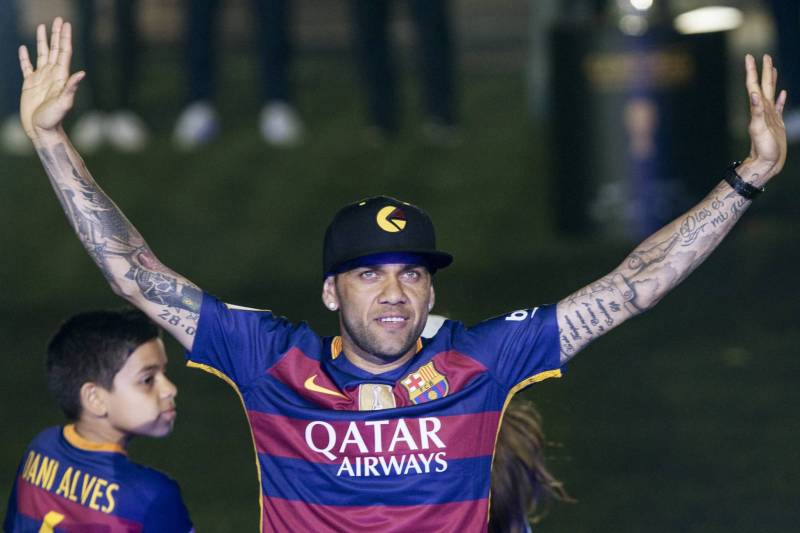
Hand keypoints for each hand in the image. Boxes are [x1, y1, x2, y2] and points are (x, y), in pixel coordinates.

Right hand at [18, 18, 84, 141]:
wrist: (41, 130)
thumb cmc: (53, 119)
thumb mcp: (64, 103)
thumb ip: (71, 88)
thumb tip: (82, 73)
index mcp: (60, 76)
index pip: (64, 52)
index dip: (65, 37)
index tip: (66, 24)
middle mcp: (51, 75)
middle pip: (54, 49)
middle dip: (56, 34)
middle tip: (58, 19)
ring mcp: (40, 78)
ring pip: (41, 54)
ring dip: (42, 41)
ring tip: (42, 27)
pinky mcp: (29, 84)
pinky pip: (26, 66)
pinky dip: (25, 57)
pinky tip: (24, 48)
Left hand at [743, 54, 787, 181]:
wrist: (765, 163)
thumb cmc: (762, 148)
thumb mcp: (759, 129)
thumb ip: (756, 111)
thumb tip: (754, 93)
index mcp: (758, 108)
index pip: (754, 85)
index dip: (752, 71)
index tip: (749, 56)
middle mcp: (763, 109)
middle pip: (763, 85)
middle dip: (763, 70)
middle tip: (764, 56)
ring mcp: (770, 115)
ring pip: (771, 92)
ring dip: (771, 80)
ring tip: (772, 68)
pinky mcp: (777, 122)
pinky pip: (779, 106)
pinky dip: (781, 98)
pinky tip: (782, 92)